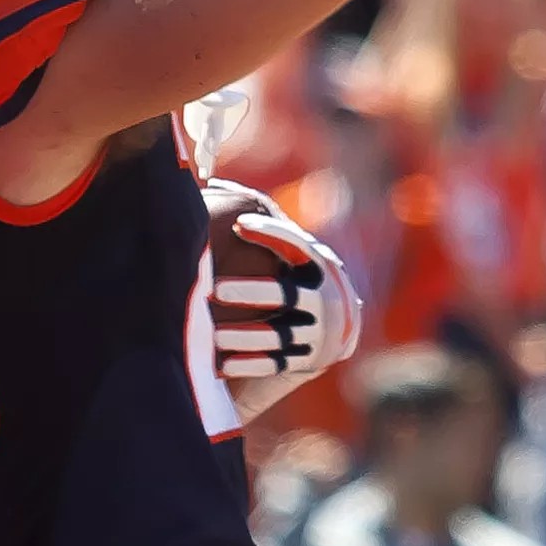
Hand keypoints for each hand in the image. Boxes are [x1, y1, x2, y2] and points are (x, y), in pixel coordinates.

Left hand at [206, 180, 364, 378]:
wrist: (334, 335)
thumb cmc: (296, 281)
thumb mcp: (292, 255)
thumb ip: (259, 224)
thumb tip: (212, 181)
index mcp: (317, 265)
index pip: (297, 244)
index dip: (271, 233)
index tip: (239, 224)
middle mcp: (323, 299)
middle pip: (286, 294)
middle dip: (251, 291)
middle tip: (214, 289)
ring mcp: (317, 333)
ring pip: (278, 334)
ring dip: (244, 334)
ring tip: (211, 334)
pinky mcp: (306, 361)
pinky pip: (276, 365)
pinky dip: (248, 363)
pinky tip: (220, 364)